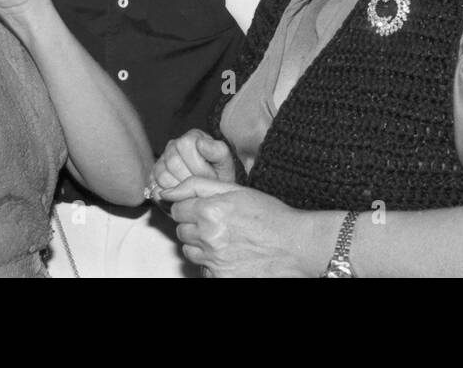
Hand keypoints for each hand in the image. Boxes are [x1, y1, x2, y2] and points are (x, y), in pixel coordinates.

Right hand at [149, 129, 235, 197]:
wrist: (210, 193)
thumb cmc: (218, 177)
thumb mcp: (225, 164)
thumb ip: (218, 151)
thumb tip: (201, 142)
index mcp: (191, 137)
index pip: (185, 144)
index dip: (199, 165)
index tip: (211, 176)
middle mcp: (173, 146)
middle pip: (173, 162)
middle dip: (191, 179)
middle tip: (203, 187)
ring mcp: (162, 162)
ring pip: (163, 176)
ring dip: (180, 188)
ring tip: (194, 191)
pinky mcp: (154, 178)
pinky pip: (156, 188)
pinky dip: (170, 196)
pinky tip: (183, 196)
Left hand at [163, 177, 309, 277]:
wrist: (296, 246)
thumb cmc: (270, 215)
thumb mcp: (236, 189)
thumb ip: (197, 185)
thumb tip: (166, 191)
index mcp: (209, 210)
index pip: (177, 209)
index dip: (191, 207)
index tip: (205, 209)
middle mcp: (208, 237)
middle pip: (181, 231)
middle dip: (195, 226)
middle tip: (219, 223)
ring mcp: (213, 260)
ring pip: (189, 251)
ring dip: (201, 245)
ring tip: (226, 239)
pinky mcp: (220, 277)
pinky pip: (203, 269)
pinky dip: (213, 263)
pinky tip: (232, 255)